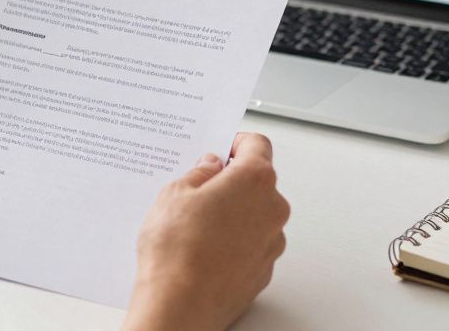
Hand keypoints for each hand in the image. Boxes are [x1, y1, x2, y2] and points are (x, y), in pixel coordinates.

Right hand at [123, 133, 289, 330]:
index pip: (257, 145)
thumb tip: (210, 168)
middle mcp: (273, 209)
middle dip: (232, 181)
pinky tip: (204, 248)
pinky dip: (234, 242)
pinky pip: (252, 244)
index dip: (236, 143)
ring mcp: (271, 243)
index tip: (221, 147)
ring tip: (196, 225)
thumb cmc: (177, 251)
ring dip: (234, 213)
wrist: (181, 305)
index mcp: (255, 180)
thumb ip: (199, 173)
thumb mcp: (175, 193)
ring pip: (255, 215)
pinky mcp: (263, 270)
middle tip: (198, 189)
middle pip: (258, 181)